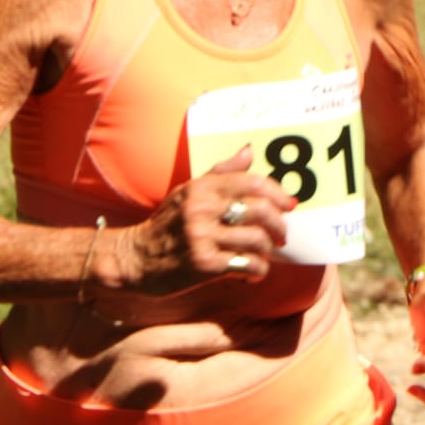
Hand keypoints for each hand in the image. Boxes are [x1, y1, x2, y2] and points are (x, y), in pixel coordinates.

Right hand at [119, 146, 295, 295]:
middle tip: (281, 236)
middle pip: (261, 211)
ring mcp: (202, 237)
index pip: (252, 183)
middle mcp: (202, 209)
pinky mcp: (204, 265)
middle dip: (279, 226)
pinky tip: (250, 273)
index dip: (278, 194)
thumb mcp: (188, 192)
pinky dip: (256, 271)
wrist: (135, 258)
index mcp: (201, 188)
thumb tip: (249, 150)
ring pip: (257, 240)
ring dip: (267, 251)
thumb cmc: (168, 224)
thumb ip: (221, 173)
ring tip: (262, 256)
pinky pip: (247, 265)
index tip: (289, 206)